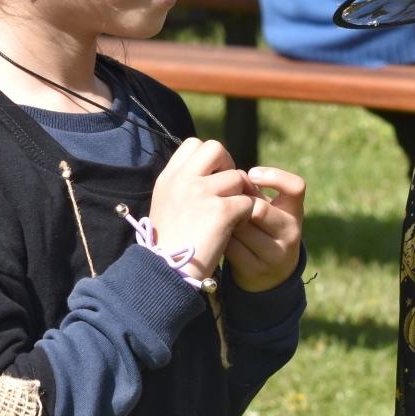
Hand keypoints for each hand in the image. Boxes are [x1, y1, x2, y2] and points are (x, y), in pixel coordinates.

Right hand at [146, 137, 255, 280]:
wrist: (166, 271)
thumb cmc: (170, 242)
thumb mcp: (168, 204)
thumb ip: (184, 185)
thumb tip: (211, 172)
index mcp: (169, 178)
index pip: (194, 145)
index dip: (210, 158)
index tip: (212, 177)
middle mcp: (183, 180)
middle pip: (216, 149)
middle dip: (228, 165)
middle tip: (229, 188)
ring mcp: (202, 193)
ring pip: (237, 177)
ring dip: (240, 194)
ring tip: (233, 214)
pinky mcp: (221, 210)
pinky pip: (248, 202)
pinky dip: (246, 214)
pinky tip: (236, 227)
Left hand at [226, 165, 306, 291]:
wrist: (268, 276)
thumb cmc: (261, 229)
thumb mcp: (266, 209)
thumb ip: (252, 192)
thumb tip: (232, 175)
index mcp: (294, 211)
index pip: (296, 187)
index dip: (274, 176)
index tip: (252, 174)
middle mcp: (291, 232)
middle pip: (259, 209)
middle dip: (237, 204)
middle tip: (224, 202)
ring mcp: (276, 254)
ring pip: (242, 228)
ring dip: (224, 221)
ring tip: (216, 219)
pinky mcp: (256, 270)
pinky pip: (231, 247)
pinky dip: (219, 238)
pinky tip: (215, 236)